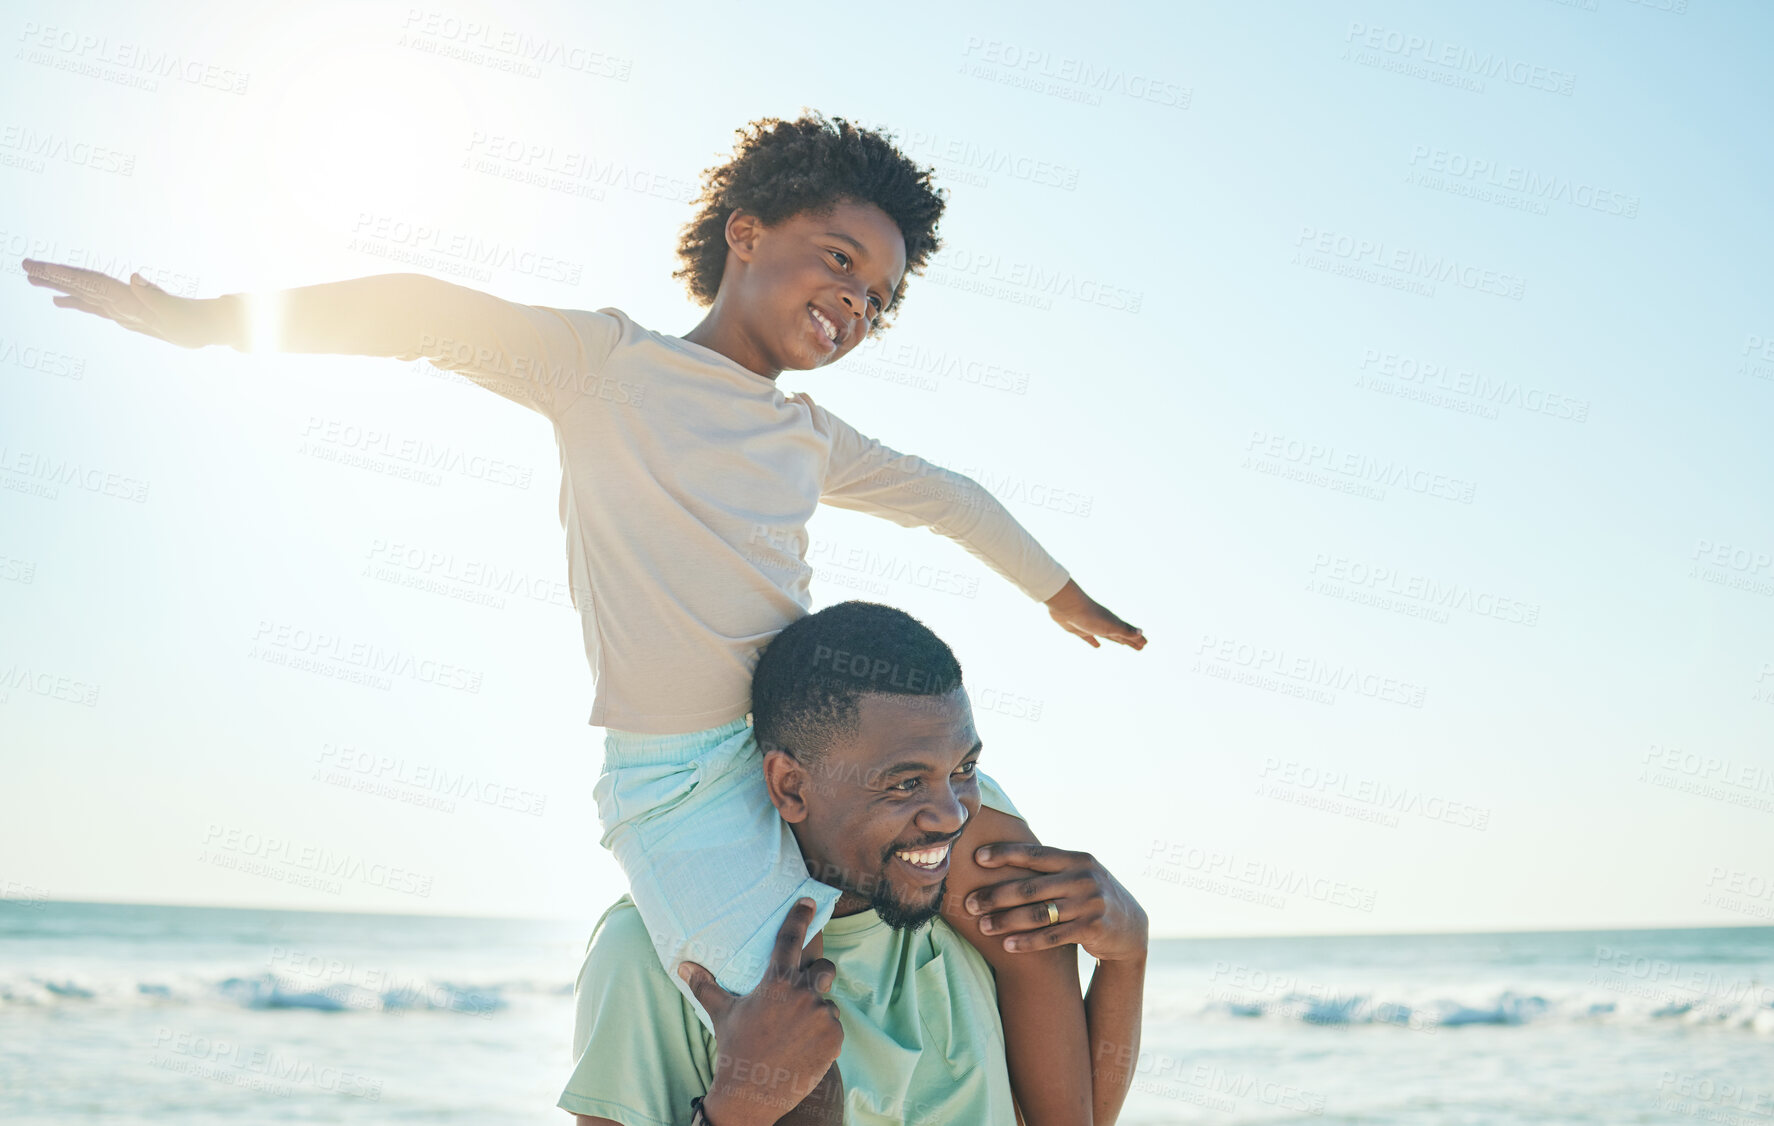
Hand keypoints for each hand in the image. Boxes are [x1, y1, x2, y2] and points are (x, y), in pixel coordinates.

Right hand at [22, 258, 241, 349]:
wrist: (209, 326)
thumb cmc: (193, 321)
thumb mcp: (174, 312)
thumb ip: (154, 296)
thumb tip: (133, 278)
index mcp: (126, 295)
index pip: (88, 281)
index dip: (63, 274)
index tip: (38, 267)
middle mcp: (120, 297)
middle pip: (80, 283)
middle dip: (52, 275)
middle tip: (24, 265)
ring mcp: (120, 305)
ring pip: (81, 293)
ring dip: (57, 286)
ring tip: (32, 279)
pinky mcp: (125, 315)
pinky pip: (92, 307)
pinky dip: (74, 303)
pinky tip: (60, 303)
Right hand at [680, 898, 843, 1125]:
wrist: (752, 1093)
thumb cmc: (735, 1049)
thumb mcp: (723, 1014)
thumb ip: (706, 986)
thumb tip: (683, 965)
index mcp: (776, 982)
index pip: (790, 939)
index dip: (800, 917)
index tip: (808, 900)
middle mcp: (803, 994)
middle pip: (824, 970)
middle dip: (818, 976)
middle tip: (804, 993)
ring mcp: (822, 1015)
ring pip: (827, 1005)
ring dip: (816, 1014)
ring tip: (794, 1035)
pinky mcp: (834, 1038)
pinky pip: (833, 1029)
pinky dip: (823, 1036)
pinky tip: (804, 1049)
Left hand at [963, 843, 1148, 961]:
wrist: (1130, 927)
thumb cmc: (1090, 896)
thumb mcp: (1078, 874)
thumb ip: (1051, 867)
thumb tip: (1002, 854)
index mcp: (1077, 859)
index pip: (1035, 853)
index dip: (1005, 854)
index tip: (977, 858)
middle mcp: (1084, 878)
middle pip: (1031, 887)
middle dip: (996, 895)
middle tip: (970, 903)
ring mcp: (1089, 903)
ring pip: (1038, 914)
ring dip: (1006, 921)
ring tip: (983, 927)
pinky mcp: (1092, 928)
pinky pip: (1052, 936)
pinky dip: (1027, 941)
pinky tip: (1007, 945)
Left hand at [1044, 579, 1145, 649]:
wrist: (1067, 606)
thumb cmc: (1090, 615)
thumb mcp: (1110, 626)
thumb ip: (1125, 630)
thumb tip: (1141, 633)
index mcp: (1114, 624)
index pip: (1129, 633)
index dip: (1137, 639)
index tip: (1145, 644)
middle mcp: (1105, 625)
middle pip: (1121, 635)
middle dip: (1130, 640)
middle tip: (1140, 646)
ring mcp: (1093, 627)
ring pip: (1108, 636)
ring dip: (1116, 640)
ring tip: (1122, 644)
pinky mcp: (1080, 630)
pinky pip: (1090, 638)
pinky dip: (1094, 642)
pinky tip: (1097, 646)